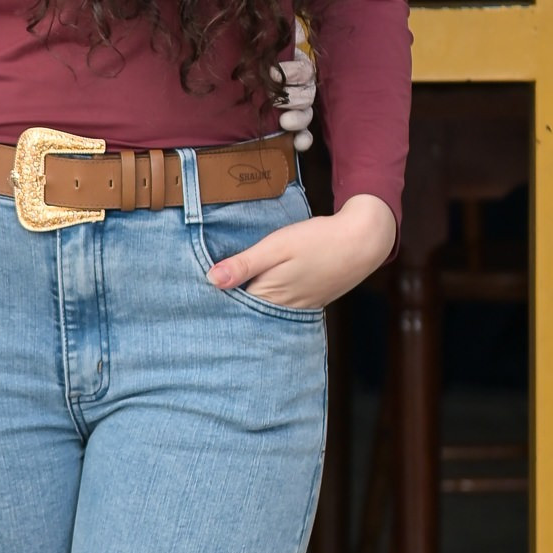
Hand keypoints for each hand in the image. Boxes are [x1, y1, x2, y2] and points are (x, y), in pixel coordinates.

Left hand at [207, 193, 394, 310]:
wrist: (363, 240)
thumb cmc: (318, 240)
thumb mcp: (277, 246)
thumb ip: (244, 264)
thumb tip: (211, 280)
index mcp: (269, 296)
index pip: (230, 307)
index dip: (211, 302)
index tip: (189, 299)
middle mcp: (281, 309)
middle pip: (244, 313)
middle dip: (224, 308)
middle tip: (196, 304)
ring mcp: (295, 308)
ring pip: (260, 311)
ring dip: (244, 305)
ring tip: (218, 302)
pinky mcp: (306, 301)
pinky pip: (276, 306)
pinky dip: (263, 302)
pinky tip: (252, 293)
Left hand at [269, 27, 315, 152]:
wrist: (252, 73)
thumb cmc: (262, 59)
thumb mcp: (269, 43)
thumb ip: (276, 33)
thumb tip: (286, 20)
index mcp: (299, 68)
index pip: (303, 70)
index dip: (290, 72)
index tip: (271, 73)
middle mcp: (303, 88)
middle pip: (306, 94)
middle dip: (292, 97)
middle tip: (276, 99)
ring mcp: (300, 109)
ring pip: (306, 114)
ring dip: (298, 119)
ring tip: (285, 122)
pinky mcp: (296, 128)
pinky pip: (305, 135)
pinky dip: (303, 140)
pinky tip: (298, 144)